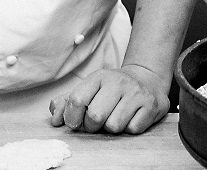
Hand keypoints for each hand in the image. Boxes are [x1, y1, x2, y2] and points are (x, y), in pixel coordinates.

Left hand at [48, 64, 169, 134]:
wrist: (148, 79)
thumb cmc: (114, 89)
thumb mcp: (91, 88)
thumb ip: (68, 102)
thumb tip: (55, 119)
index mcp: (99, 77)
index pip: (76, 100)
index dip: (72, 117)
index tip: (76, 121)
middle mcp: (118, 82)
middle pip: (95, 117)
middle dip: (93, 126)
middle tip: (98, 121)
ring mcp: (136, 93)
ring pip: (114, 126)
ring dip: (112, 128)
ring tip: (116, 117)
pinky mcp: (151, 106)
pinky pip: (132, 129)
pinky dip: (129, 128)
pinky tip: (131, 117)